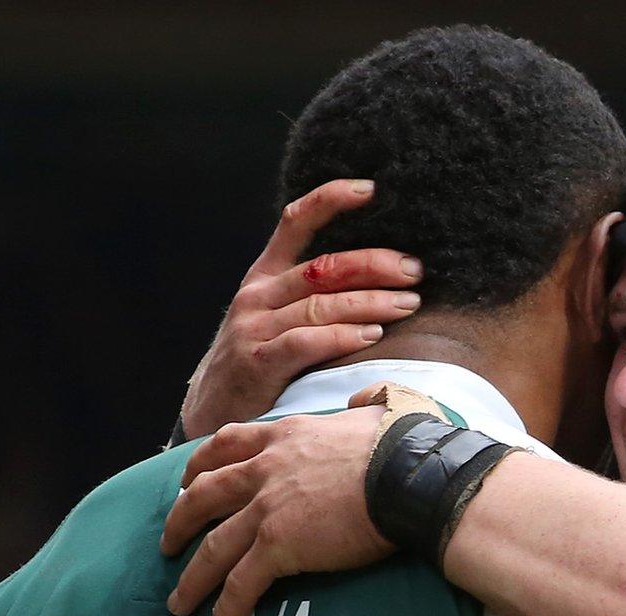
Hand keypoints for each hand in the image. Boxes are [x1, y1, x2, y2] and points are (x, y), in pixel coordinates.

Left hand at [162, 390, 393, 615]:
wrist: (410, 477)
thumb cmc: (405, 445)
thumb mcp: (379, 406)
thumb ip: (362, 402)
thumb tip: (363, 399)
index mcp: (285, 435)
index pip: (228, 444)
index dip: (201, 464)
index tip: (188, 481)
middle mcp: (265, 469)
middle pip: (203, 495)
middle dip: (180, 521)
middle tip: (168, 542)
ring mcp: (267, 509)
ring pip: (212, 548)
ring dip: (192, 579)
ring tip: (178, 602)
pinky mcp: (278, 547)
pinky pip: (240, 585)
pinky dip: (223, 611)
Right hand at [177, 179, 424, 438]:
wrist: (211, 415)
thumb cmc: (259, 365)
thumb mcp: (275, 320)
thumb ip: (311, 297)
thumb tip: (378, 278)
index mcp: (264, 276)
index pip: (295, 223)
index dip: (330, 200)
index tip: (370, 189)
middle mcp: (258, 295)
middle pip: (323, 267)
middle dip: (374, 264)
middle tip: (414, 270)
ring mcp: (254, 328)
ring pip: (321, 304)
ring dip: (371, 302)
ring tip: (409, 304)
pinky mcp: (257, 362)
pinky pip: (306, 342)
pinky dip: (342, 336)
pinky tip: (373, 335)